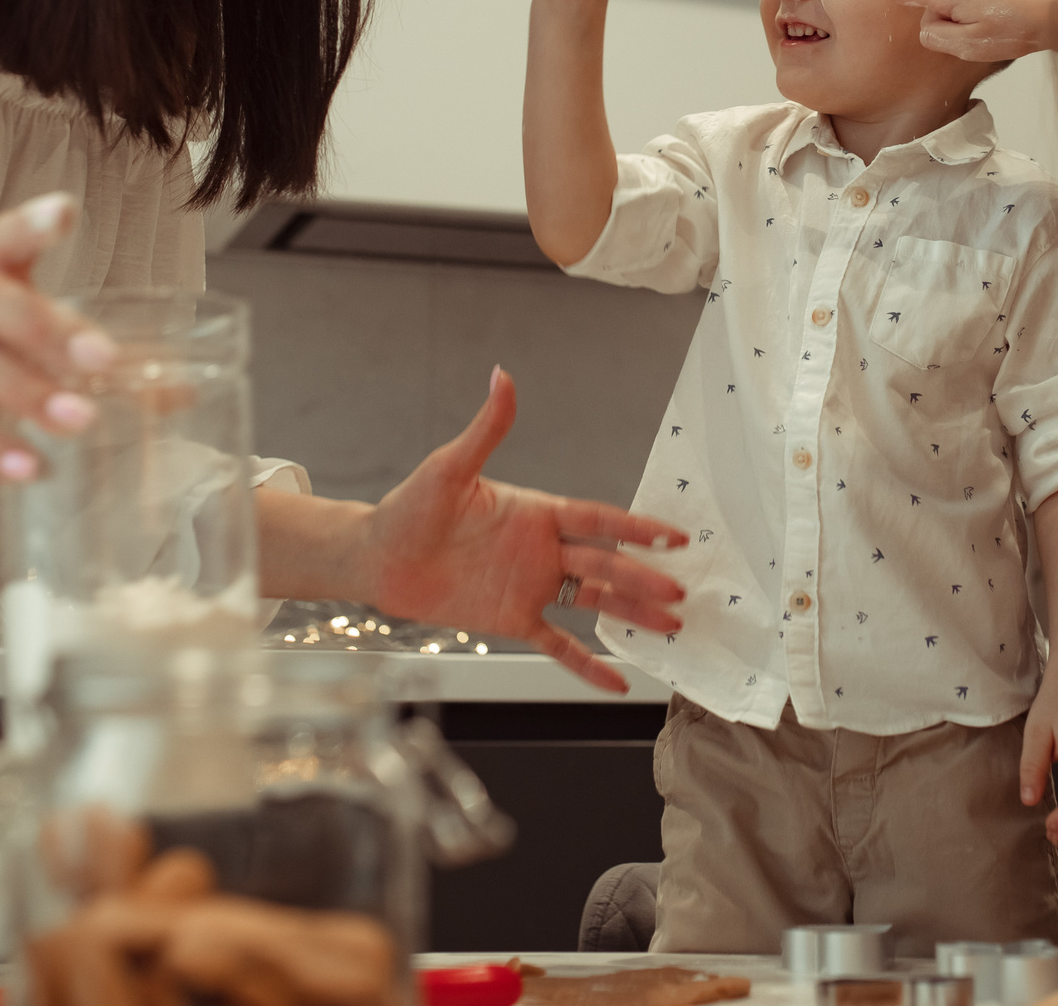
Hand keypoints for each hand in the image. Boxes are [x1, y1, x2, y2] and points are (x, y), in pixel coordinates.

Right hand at [0, 194, 113, 480]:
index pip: (0, 242)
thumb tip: (184, 394)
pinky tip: (29, 468)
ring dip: (26, 392)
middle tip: (105, 359)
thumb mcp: (18, 352)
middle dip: (46, 326)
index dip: (29, 225)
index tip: (64, 211)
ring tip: (81, 421)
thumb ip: (92, 365)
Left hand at [358, 366, 687, 691]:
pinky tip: (616, 680)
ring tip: (670, 627)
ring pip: (594, 603)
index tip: (674, 536)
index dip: (637, 527)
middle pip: (606, 564)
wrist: (378, 559)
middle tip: (679, 592)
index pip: (598, 519)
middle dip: (644, 578)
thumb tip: (502, 376)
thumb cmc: (410, 507)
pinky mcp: (512, 619)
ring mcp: (531, 586)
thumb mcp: (451, 468)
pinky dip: (586, 664)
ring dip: (631, 614)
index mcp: (536, 512)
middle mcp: (542, 550)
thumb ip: (487, 429)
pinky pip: (558, 644)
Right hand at [849, 0, 1057, 60]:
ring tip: (995, 22)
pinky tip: (998, 12)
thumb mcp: (969, 47)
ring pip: (947, 3)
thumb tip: (928, 25)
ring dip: (964, 16)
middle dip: (950, 24)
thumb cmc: (1016, 31)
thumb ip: (936, 37)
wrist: (1053, 13)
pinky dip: (974, 7)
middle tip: (983, 32)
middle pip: (931, 8)